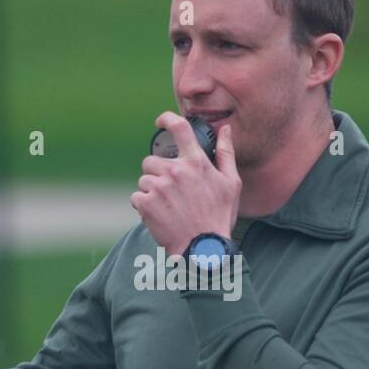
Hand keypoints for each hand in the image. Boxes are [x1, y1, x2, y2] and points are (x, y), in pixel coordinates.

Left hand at [131, 111, 240, 255]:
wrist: (203, 248)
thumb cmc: (219, 216)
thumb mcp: (231, 183)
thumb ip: (226, 153)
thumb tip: (224, 129)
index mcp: (196, 162)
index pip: (179, 128)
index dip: (166, 119)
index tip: (160, 122)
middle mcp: (175, 171)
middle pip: (152, 160)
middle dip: (157, 173)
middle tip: (170, 191)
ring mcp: (159, 186)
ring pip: (144, 180)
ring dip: (151, 191)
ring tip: (167, 207)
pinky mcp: (146, 203)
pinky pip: (136, 197)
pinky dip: (144, 206)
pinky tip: (159, 216)